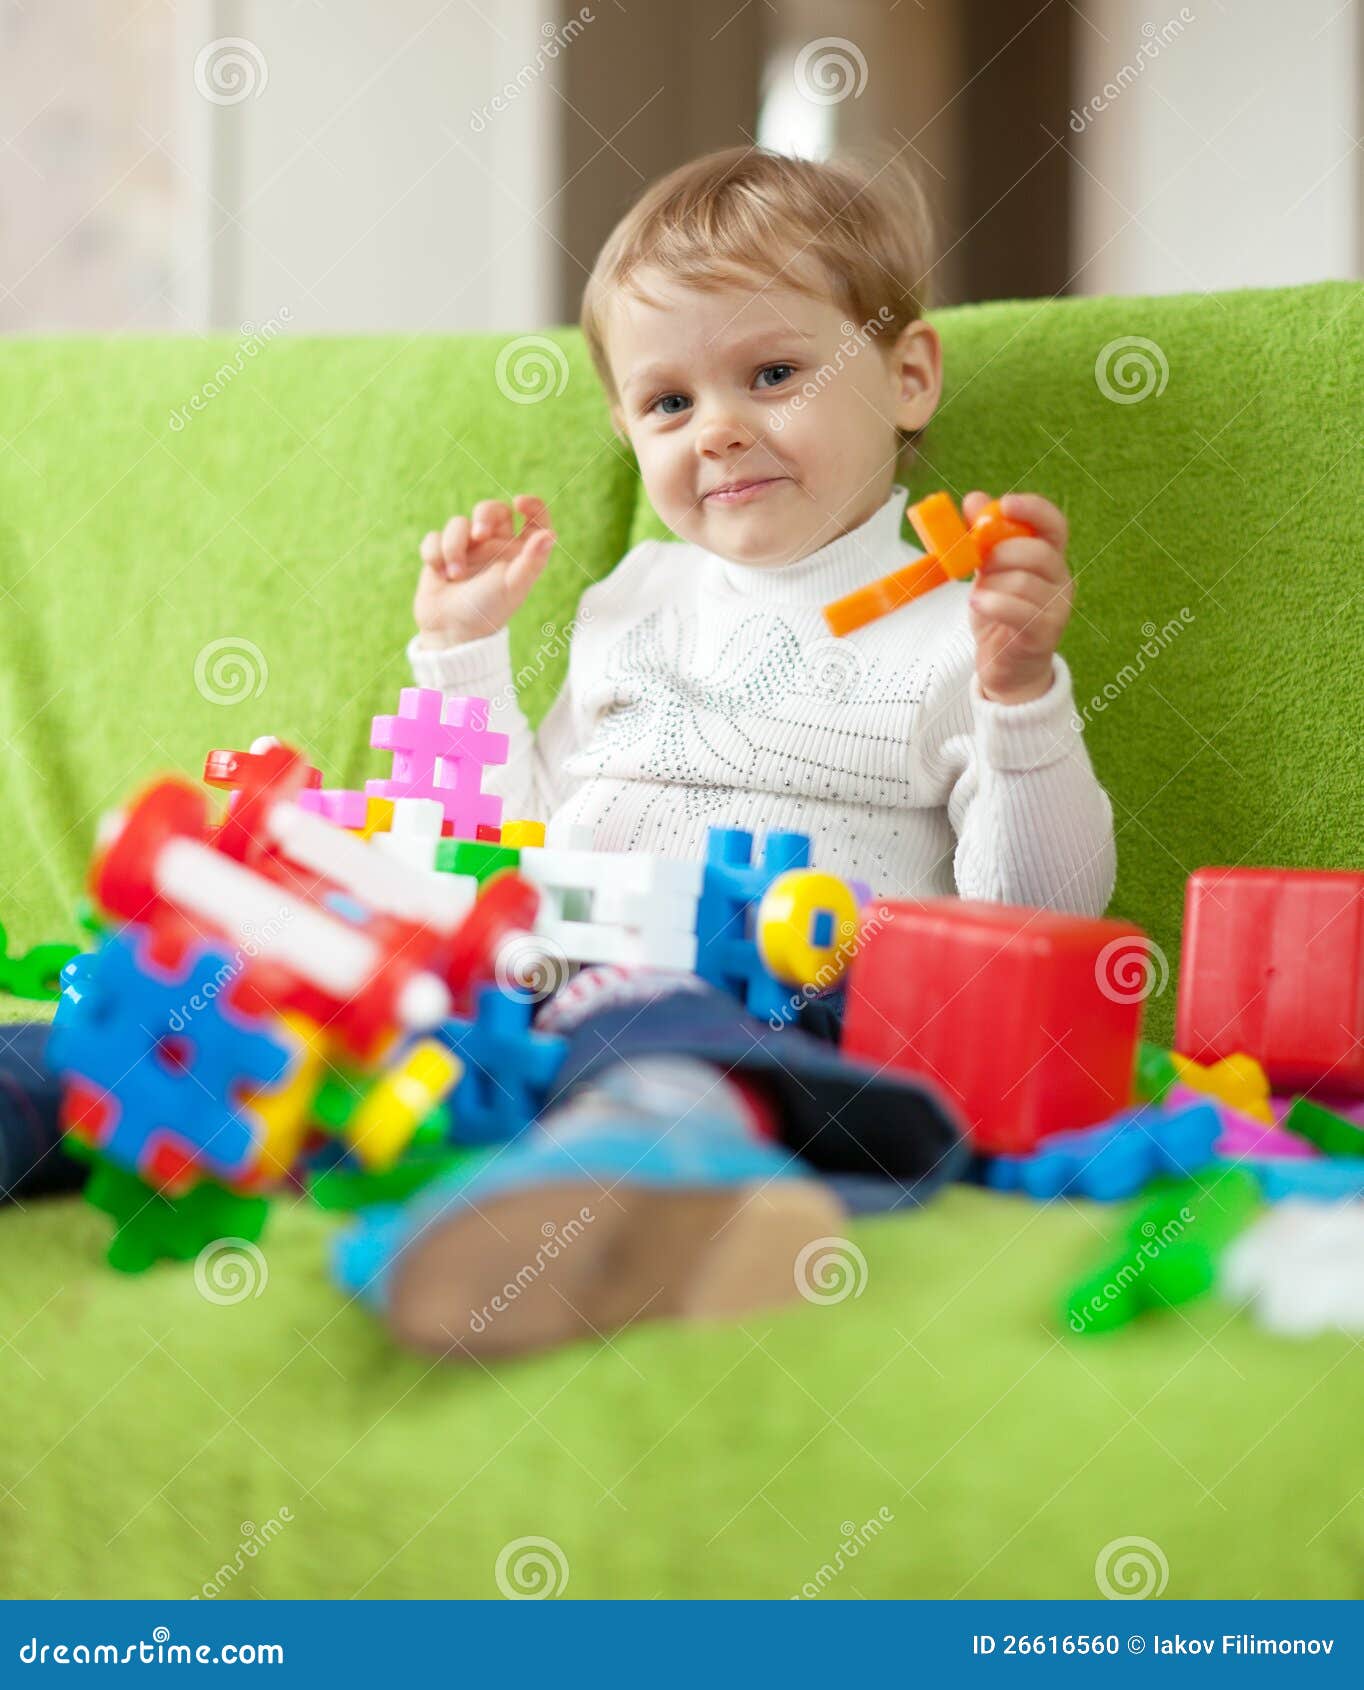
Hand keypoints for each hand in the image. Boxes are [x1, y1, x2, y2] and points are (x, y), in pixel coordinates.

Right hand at [414, 494, 555, 648]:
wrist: (451, 631)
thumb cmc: (488, 611)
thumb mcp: (513, 586)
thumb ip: (532, 561)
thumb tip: (550, 535)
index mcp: (518, 554)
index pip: (534, 520)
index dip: (532, 505)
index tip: (519, 502)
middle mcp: (494, 547)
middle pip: (491, 509)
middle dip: (483, 515)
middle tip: (479, 534)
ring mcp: (467, 550)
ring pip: (458, 523)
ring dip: (453, 545)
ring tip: (455, 575)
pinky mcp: (441, 554)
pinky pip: (434, 537)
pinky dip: (435, 553)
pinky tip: (439, 573)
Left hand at [963, 491, 1073, 705]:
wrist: (1006, 669)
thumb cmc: (998, 616)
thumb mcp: (987, 573)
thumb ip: (983, 539)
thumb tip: (975, 499)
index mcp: (1049, 559)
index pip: (1054, 525)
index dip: (1033, 510)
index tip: (1005, 503)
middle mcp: (1061, 580)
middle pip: (1038, 552)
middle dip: (1000, 552)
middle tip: (978, 563)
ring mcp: (1057, 608)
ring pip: (1024, 582)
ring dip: (992, 584)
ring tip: (979, 595)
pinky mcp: (1044, 635)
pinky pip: (1019, 611)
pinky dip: (993, 604)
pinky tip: (978, 604)